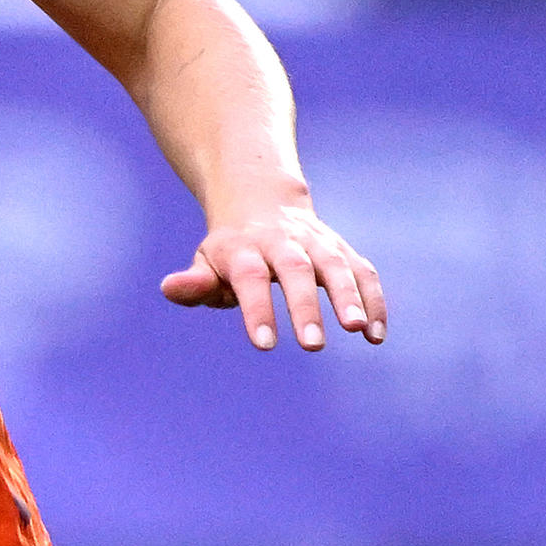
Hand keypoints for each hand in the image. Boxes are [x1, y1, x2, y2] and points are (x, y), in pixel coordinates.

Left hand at [163, 203, 386, 352]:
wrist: (261, 200)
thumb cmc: (229, 249)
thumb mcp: (205, 261)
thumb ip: (194, 283)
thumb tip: (170, 288)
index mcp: (243, 249)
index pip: (250, 278)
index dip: (257, 308)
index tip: (264, 344)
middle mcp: (283, 242)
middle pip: (296, 270)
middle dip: (305, 307)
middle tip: (312, 345)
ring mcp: (316, 244)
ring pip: (336, 265)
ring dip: (349, 297)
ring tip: (358, 331)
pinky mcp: (342, 251)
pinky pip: (363, 272)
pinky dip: (373, 300)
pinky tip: (376, 335)